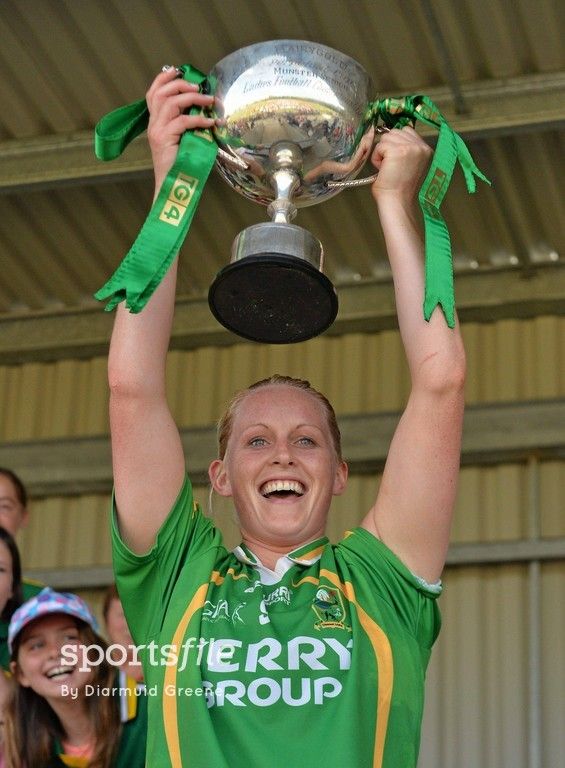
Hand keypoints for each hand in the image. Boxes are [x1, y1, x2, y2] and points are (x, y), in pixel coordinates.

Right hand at [146, 68, 215, 191]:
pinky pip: (182, 122)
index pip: (153, 93)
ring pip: (171, 103)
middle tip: (199, 87)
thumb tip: (204, 108)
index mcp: (155, 122)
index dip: (163, 79)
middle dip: (181, 85)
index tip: (177, 69)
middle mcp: (153, 124)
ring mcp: (157, 131)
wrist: (172, 185)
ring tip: (209, 101)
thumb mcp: (184, 139)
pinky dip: (199, 120)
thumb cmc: (181, 164)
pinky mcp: (164, 139)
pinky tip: (210, 123)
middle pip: (161, 93)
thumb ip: (187, 123)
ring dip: (193, 99)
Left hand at [370, 126, 431, 203]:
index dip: (396, 143)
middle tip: (392, 166)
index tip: (395, 160)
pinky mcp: (397, 150)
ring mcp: (410, 147)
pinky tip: (383, 169)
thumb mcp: (410, 164)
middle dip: (388, 147)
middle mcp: (420, 146)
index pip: (406, 131)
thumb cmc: (399, 188)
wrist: (397, 201)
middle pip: (395, 132)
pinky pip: (379, 146)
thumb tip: (392, 135)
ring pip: (386, 137)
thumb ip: (407, 148)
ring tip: (388, 168)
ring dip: (382, 152)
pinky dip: (376, 158)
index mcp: (426, 149)